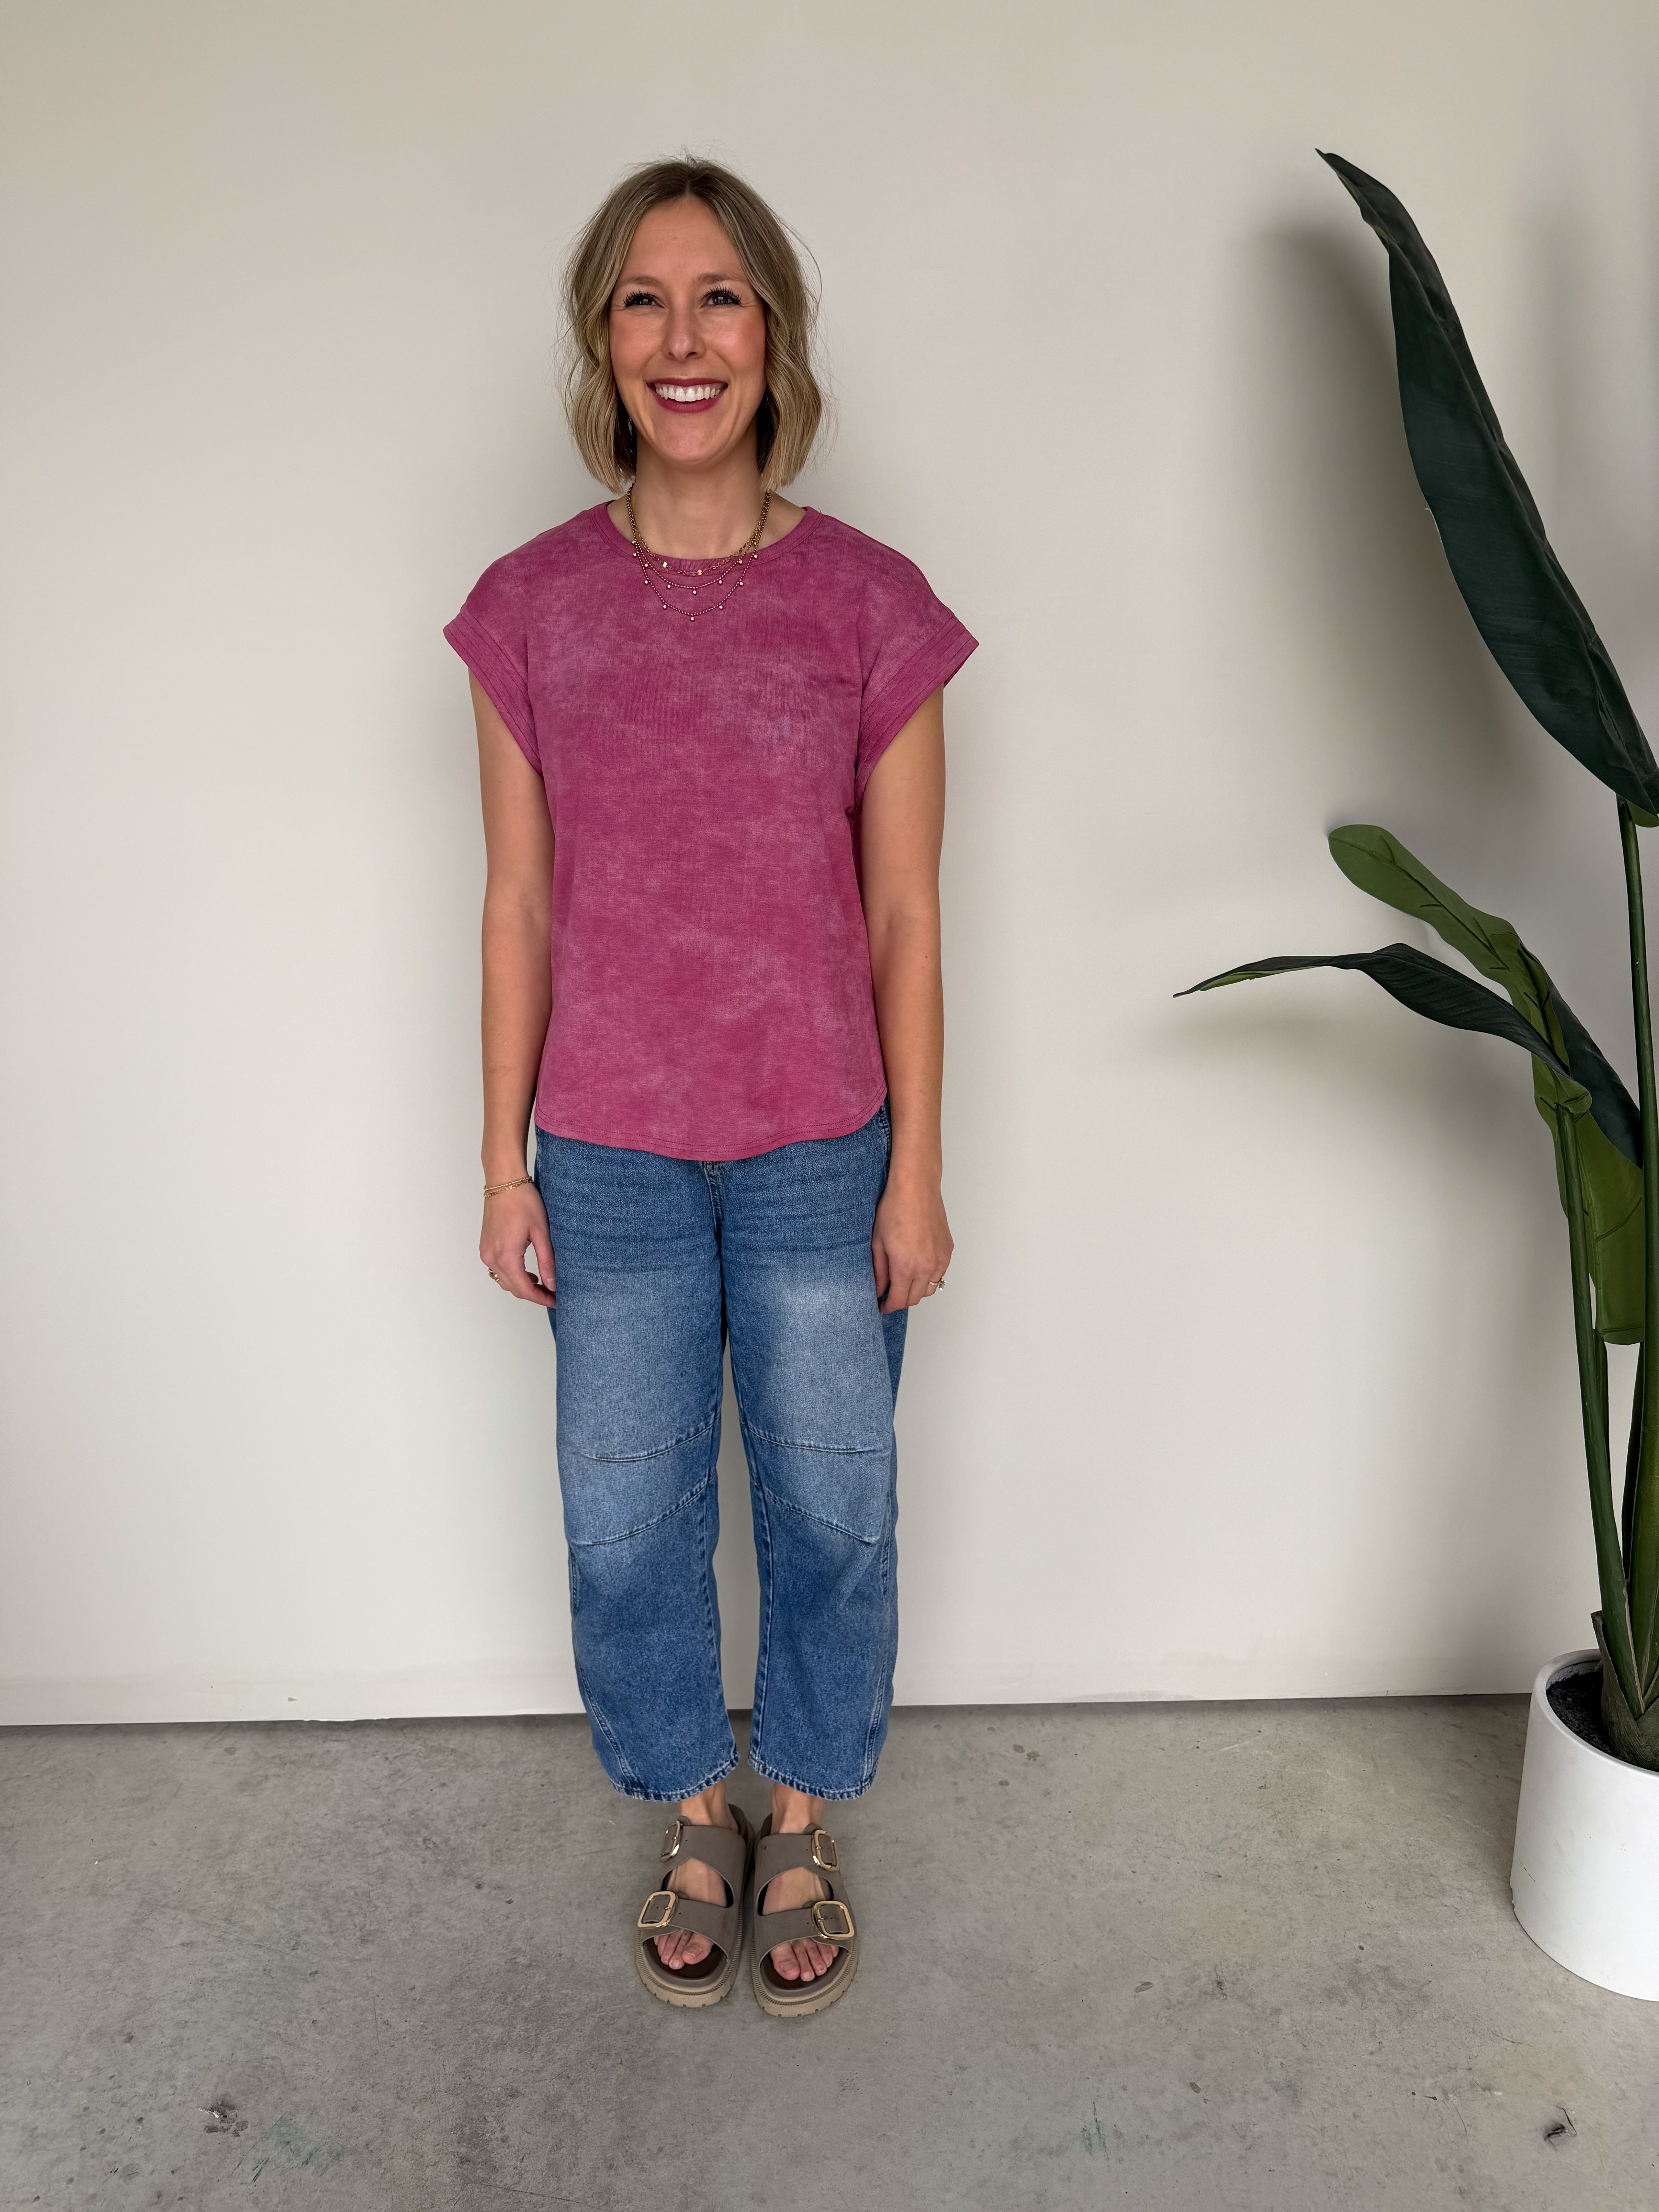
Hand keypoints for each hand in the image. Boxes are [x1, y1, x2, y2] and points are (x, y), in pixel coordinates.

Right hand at [480, 1183, 555, 1306]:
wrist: (504, 1181)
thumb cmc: (523, 1201)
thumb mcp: (541, 1232)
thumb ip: (547, 1261)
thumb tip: (553, 1284)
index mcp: (506, 1256)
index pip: (524, 1290)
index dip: (542, 1299)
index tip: (556, 1301)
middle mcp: (492, 1258)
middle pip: (513, 1288)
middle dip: (534, 1294)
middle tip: (553, 1293)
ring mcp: (486, 1253)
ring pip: (505, 1281)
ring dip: (522, 1285)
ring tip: (543, 1283)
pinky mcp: (485, 1247)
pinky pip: (498, 1270)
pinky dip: (513, 1275)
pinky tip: (527, 1271)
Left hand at [871, 1171, 951, 1313]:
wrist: (916, 1188)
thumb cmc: (894, 1209)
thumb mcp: (878, 1243)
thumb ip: (879, 1271)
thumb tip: (879, 1290)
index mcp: (906, 1267)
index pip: (899, 1300)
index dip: (888, 1306)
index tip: (881, 1305)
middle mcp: (926, 1267)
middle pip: (915, 1298)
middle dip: (901, 1300)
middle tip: (889, 1294)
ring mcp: (940, 1259)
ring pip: (930, 1289)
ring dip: (916, 1290)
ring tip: (903, 1281)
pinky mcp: (948, 1250)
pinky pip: (939, 1274)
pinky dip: (929, 1277)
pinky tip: (917, 1268)